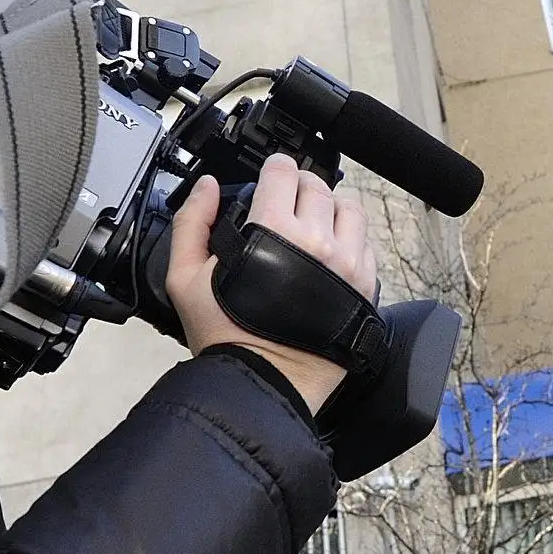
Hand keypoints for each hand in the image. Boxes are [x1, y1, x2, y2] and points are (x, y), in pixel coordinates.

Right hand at [168, 153, 376, 414]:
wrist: (262, 384)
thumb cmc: (225, 336)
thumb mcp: (185, 278)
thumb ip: (192, 222)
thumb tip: (207, 187)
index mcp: (274, 230)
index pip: (283, 171)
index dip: (272, 170)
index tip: (268, 179)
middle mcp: (318, 241)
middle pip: (318, 185)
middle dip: (299, 187)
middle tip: (284, 205)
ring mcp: (348, 264)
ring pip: (350, 209)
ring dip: (330, 209)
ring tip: (311, 226)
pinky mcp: (365, 287)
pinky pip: (366, 245)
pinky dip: (349, 241)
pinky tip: (329, 255)